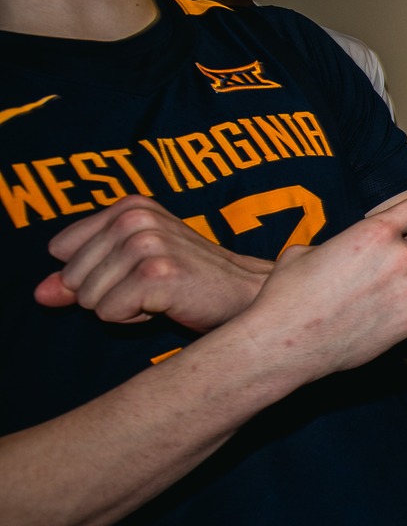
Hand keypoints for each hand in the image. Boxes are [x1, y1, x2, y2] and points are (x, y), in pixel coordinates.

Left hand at [34, 195, 268, 330]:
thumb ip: (80, 277)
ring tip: (161, 296)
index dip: (94, 272)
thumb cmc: (191, 280)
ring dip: (122, 308)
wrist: (247, 294)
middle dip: (105, 294)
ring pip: (89, 298)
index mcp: (130, 206)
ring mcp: (147, 244)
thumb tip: (40, 294)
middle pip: (72, 276)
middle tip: (152, 287)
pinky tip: (167, 305)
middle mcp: (136, 218)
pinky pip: (109, 313)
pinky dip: (134, 319)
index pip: (61, 249)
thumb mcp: (130, 269)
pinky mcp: (157, 273)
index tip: (137, 271)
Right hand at [237, 196, 406, 384]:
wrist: (285, 344)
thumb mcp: (307, 251)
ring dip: (401, 285)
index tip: (405, 224)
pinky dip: (403, 311)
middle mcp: (400, 256)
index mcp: (375, 232)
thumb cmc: (288, 295)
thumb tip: (352, 247)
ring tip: (368, 301)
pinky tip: (374, 320)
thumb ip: (344, 242)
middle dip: (400, 253)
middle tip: (373, 272)